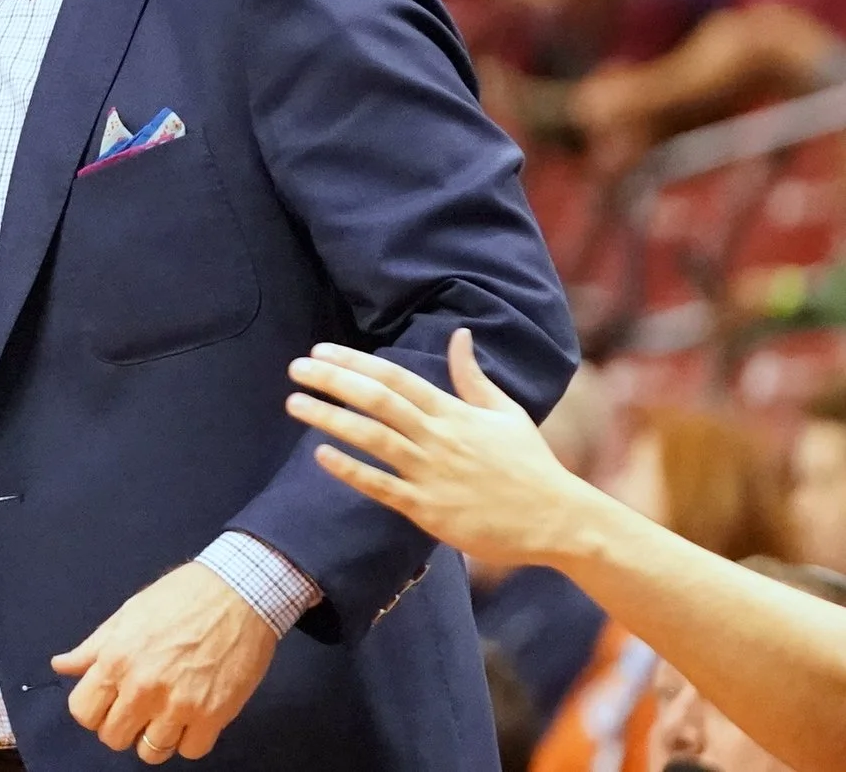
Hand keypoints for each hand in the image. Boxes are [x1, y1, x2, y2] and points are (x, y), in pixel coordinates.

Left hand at [50, 563, 278, 761]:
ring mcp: (178, 705)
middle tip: (137, 708)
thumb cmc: (182, 596)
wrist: (239, 591)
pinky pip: (190, 752)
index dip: (92, 709)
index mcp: (116, 658)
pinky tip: (192, 716)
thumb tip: (60, 665)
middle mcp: (142, 687)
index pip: (82, 712)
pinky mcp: (213, 716)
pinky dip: (189, 740)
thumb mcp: (128, 613)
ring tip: (165, 714)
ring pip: (150, 753)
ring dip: (154, 737)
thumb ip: (93, 647)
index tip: (107, 701)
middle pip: (113, 738)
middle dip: (121, 725)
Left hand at [286, 329, 601, 570]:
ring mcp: (432, 474)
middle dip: (333, 381)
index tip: (321, 350)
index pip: (395, 378)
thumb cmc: (531, 465)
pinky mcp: (429, 510)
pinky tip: (320, 455)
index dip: (355, 361)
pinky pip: (382, 487)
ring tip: (296, 403)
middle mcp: (439, 438)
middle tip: (296, 368)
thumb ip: (473, 376)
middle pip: (377, 401)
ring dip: (331, 419)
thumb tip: (460, 335)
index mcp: (455, 412)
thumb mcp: (505, 412)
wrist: (559, 520)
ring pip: (373, 440)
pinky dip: (350, 470)